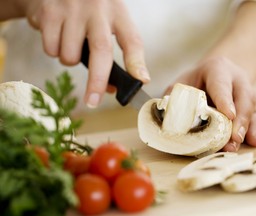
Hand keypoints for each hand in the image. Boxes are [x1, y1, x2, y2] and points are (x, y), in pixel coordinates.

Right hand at [17, 0, 149, 106]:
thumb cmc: (87, 11)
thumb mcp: (106, 22)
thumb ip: (111, 52)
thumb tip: (111, 89)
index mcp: (118, 12)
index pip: (132, 40)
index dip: (137, 63)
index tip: (142, 81)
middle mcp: (98, 9)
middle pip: (101, 51)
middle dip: (97, 81)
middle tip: (93, 101)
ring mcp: (73, 9)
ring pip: (71, 56)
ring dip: (70, 61)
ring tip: (71, 44)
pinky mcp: (50, 11)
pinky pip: (51, 49)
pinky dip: (53, 51)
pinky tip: (56, 34)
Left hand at [166, 56, 255, 151]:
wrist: (216, 73)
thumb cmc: (197, 80)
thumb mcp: (183, 82)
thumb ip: (175, 96)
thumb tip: (165, 116)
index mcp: (218, 69)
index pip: (222, 85)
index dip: (225, 100)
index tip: (228, 115)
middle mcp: (237, 80)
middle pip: (243, 98)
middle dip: (239, 120)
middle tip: (234, 138)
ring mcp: (247, 93)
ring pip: (251, 109)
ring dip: (246, 128)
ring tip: (238, 144)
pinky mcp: (252, 106)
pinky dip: (255, 131)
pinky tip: (253, 142)